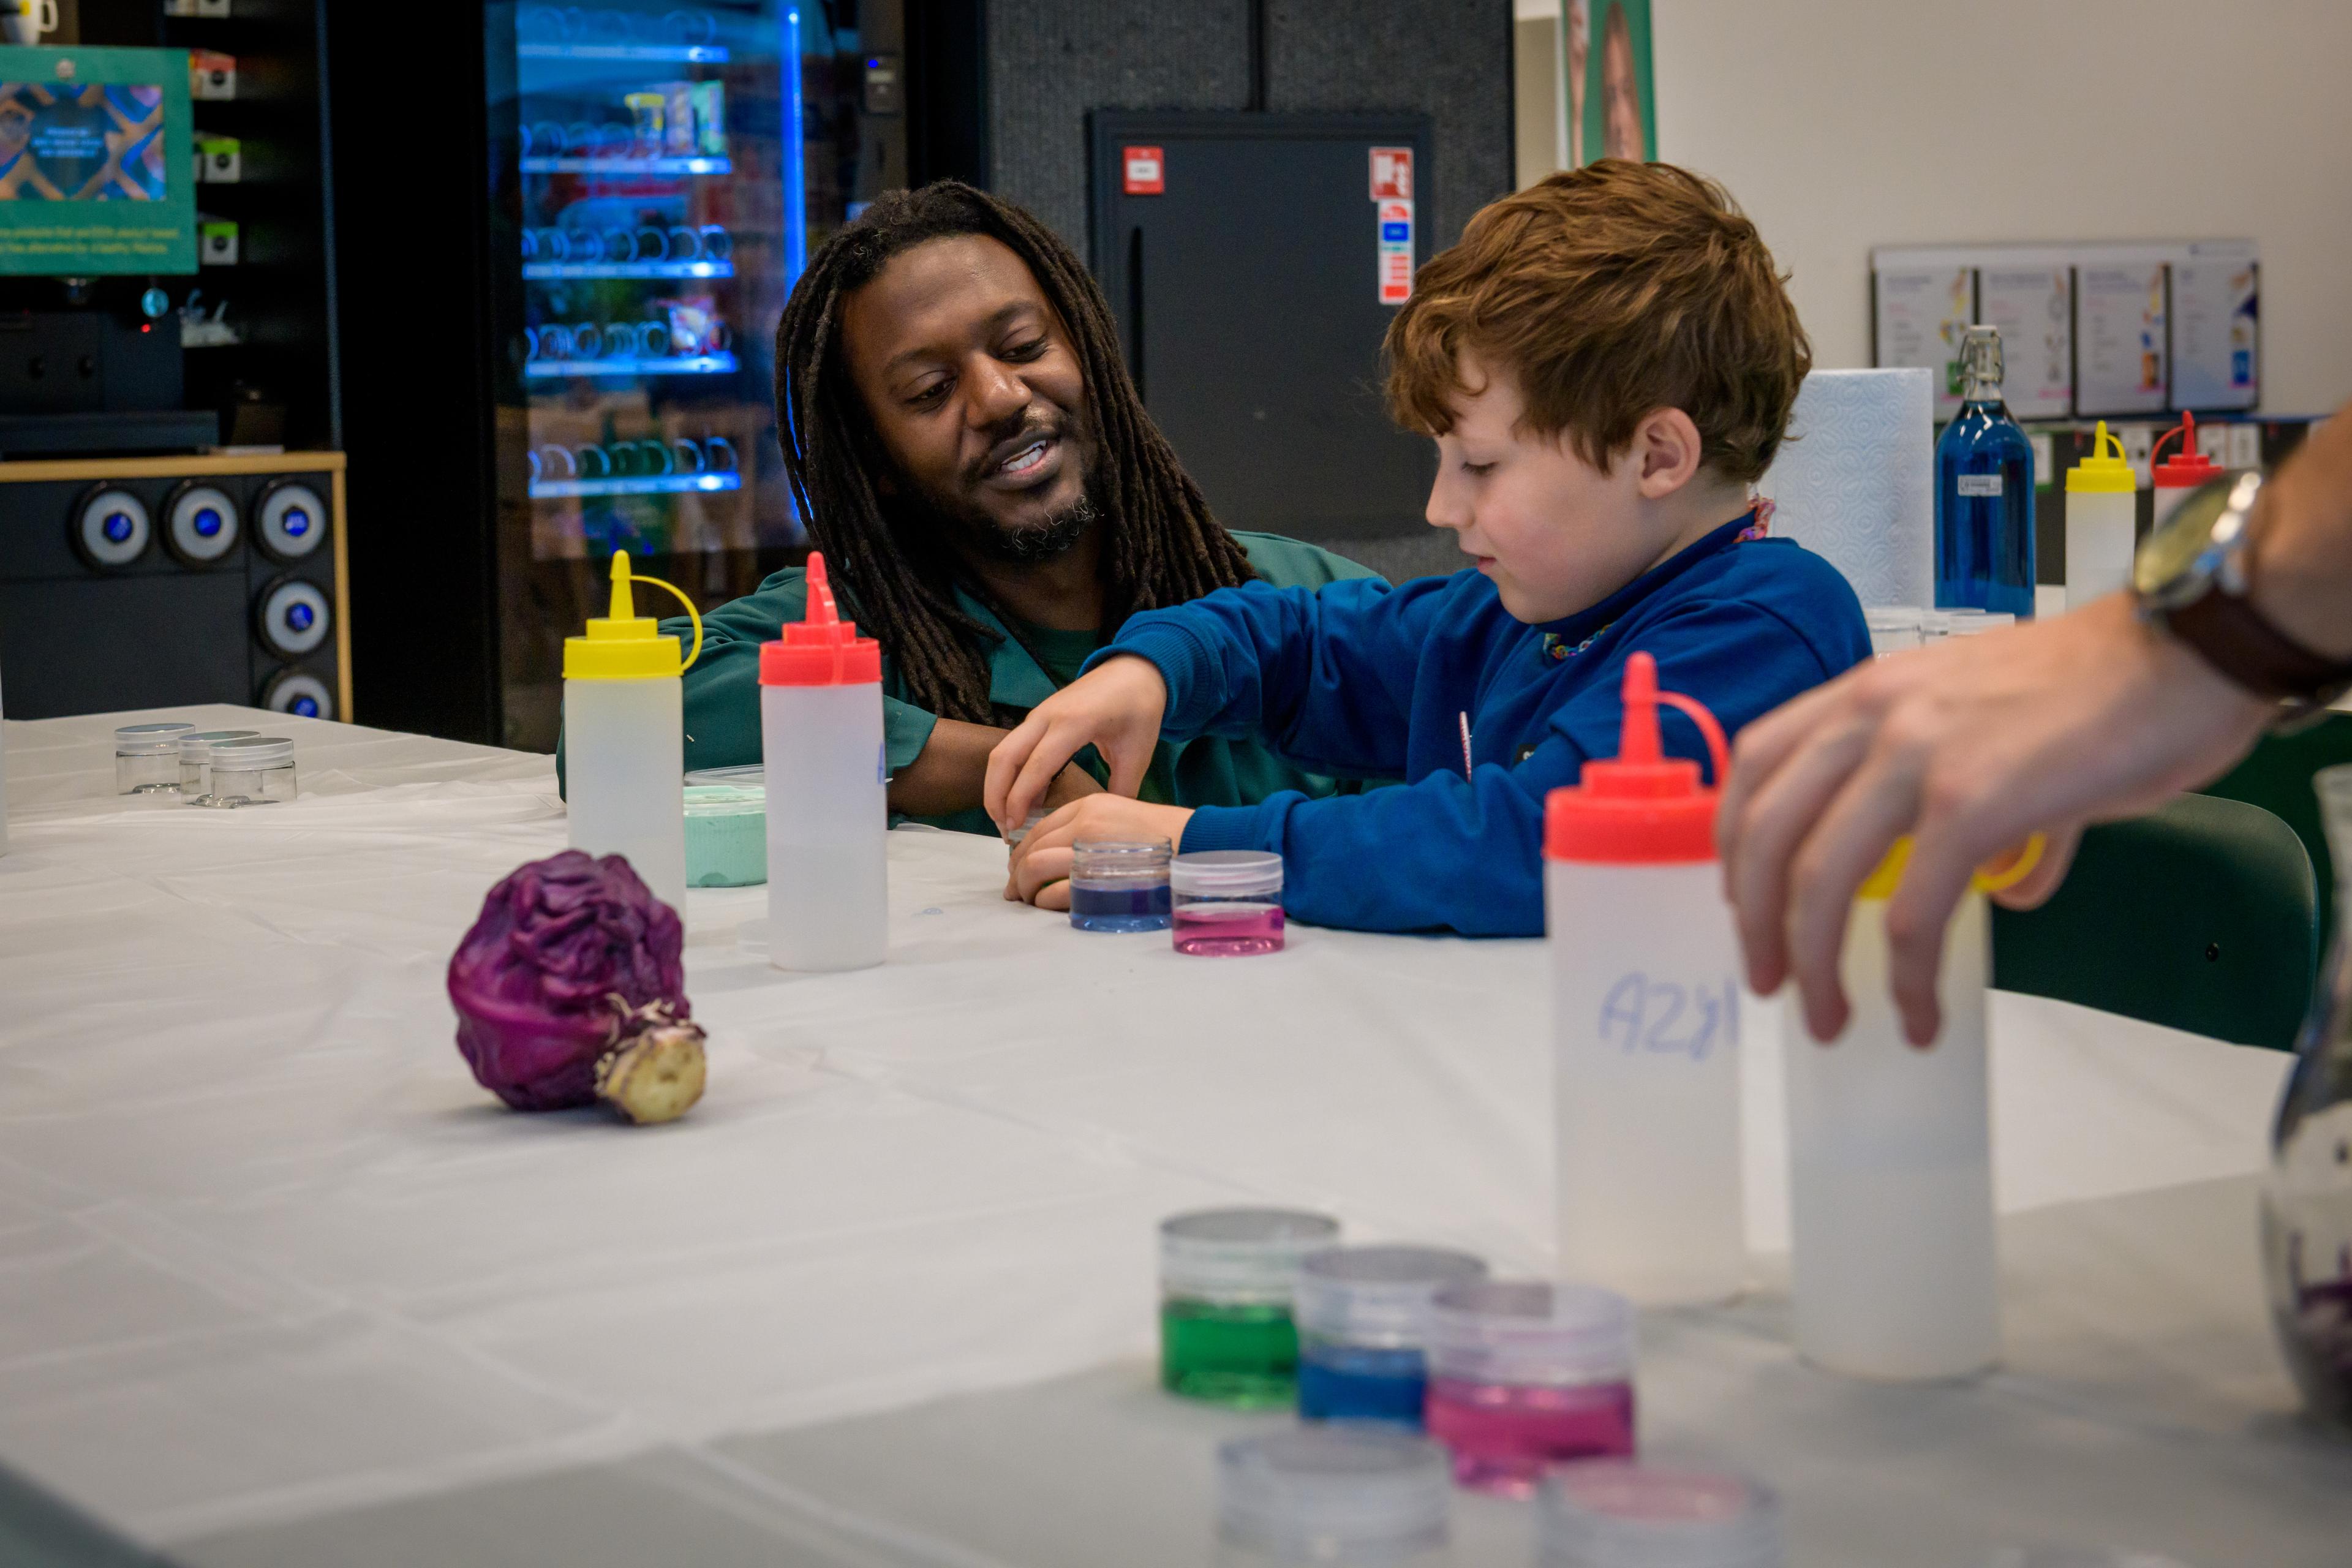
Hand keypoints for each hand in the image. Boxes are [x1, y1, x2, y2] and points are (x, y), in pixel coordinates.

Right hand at [985, 655, 1168, 832]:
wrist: (1134, 670)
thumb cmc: (1139, 708)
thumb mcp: (1138, 751)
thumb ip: (1122, 789)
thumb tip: (1107, 825)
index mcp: (1073, 723)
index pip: (1036, 765)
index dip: (1020, 798)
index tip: (1015, 826)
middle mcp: (1046, 717)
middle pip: (1004, 757)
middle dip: (996, 796)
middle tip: (1005, 830)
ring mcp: (1039, 716)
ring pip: (1002, 752)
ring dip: (997, 787)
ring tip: (1007, 821)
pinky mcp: (1038, 719)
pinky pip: (1015, 749)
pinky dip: (1010, 776)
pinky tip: (1022, 804)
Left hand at [1005, 795, 1193, 911]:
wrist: (1195, 848)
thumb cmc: (1165, 839)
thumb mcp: (1123, 817)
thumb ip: (1091, 829)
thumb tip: (1060, 851)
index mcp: (1089, 807)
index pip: (1041, 828)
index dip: (1023, 849)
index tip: (1019, 867)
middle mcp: (1083, 824)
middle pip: (1030, 847)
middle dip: (1016, 871)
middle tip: (1014, 890)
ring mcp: (1087, 851)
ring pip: (1033, 867)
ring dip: (1023, 887)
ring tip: (1025, 901)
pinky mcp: (1095, 878)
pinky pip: (1053, 892)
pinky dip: (1042, 901)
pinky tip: (1044, 906)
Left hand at [1717, 593, 2270, 1046]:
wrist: (2186, 654)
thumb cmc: (2104, 686)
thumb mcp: (1994, 719)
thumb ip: (1972, 796)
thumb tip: (2003, 885)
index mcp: (1868, 691)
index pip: (1757, 765)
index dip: (1736, 843)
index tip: (1744, 901)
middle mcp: (1874, 715)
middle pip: (1769, 833)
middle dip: (1756, 922)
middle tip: (1769, 981)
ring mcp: (1917, 757)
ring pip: (1822, 880)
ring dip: (1814, 964)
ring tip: (1826, 1017)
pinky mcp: (1973, 802)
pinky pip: (1914, 911)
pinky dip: (1907, 976)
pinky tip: (1920, 1014)